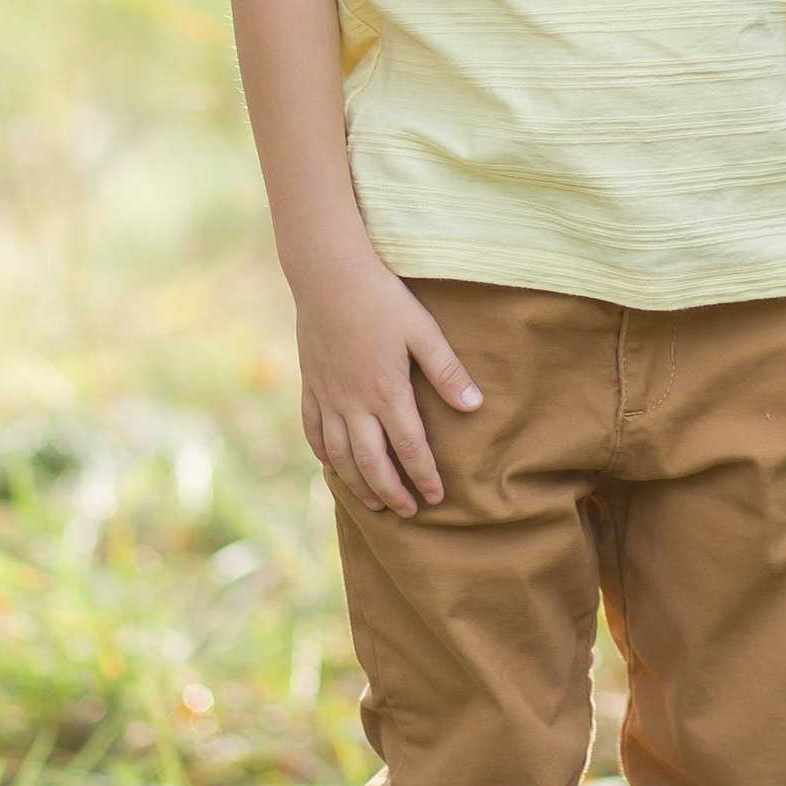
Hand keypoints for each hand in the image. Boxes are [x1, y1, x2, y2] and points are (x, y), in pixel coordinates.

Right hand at [294, 254, 480, 517]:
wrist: (328, 273)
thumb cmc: (382, 298)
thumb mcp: (423, 331)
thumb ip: (447, 372)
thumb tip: (475, 407)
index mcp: (386, 392)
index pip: (409, 448)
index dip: (424, 476)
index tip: (437, 497)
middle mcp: (354, 403)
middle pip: (372, 463)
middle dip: (392, 492)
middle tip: (407, 512)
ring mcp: (328, 396)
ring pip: (340, 455)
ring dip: (358, 483)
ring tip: (375, 501)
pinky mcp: (310, 384)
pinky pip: (313, 430)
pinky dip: (324, 454)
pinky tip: (333, 466)